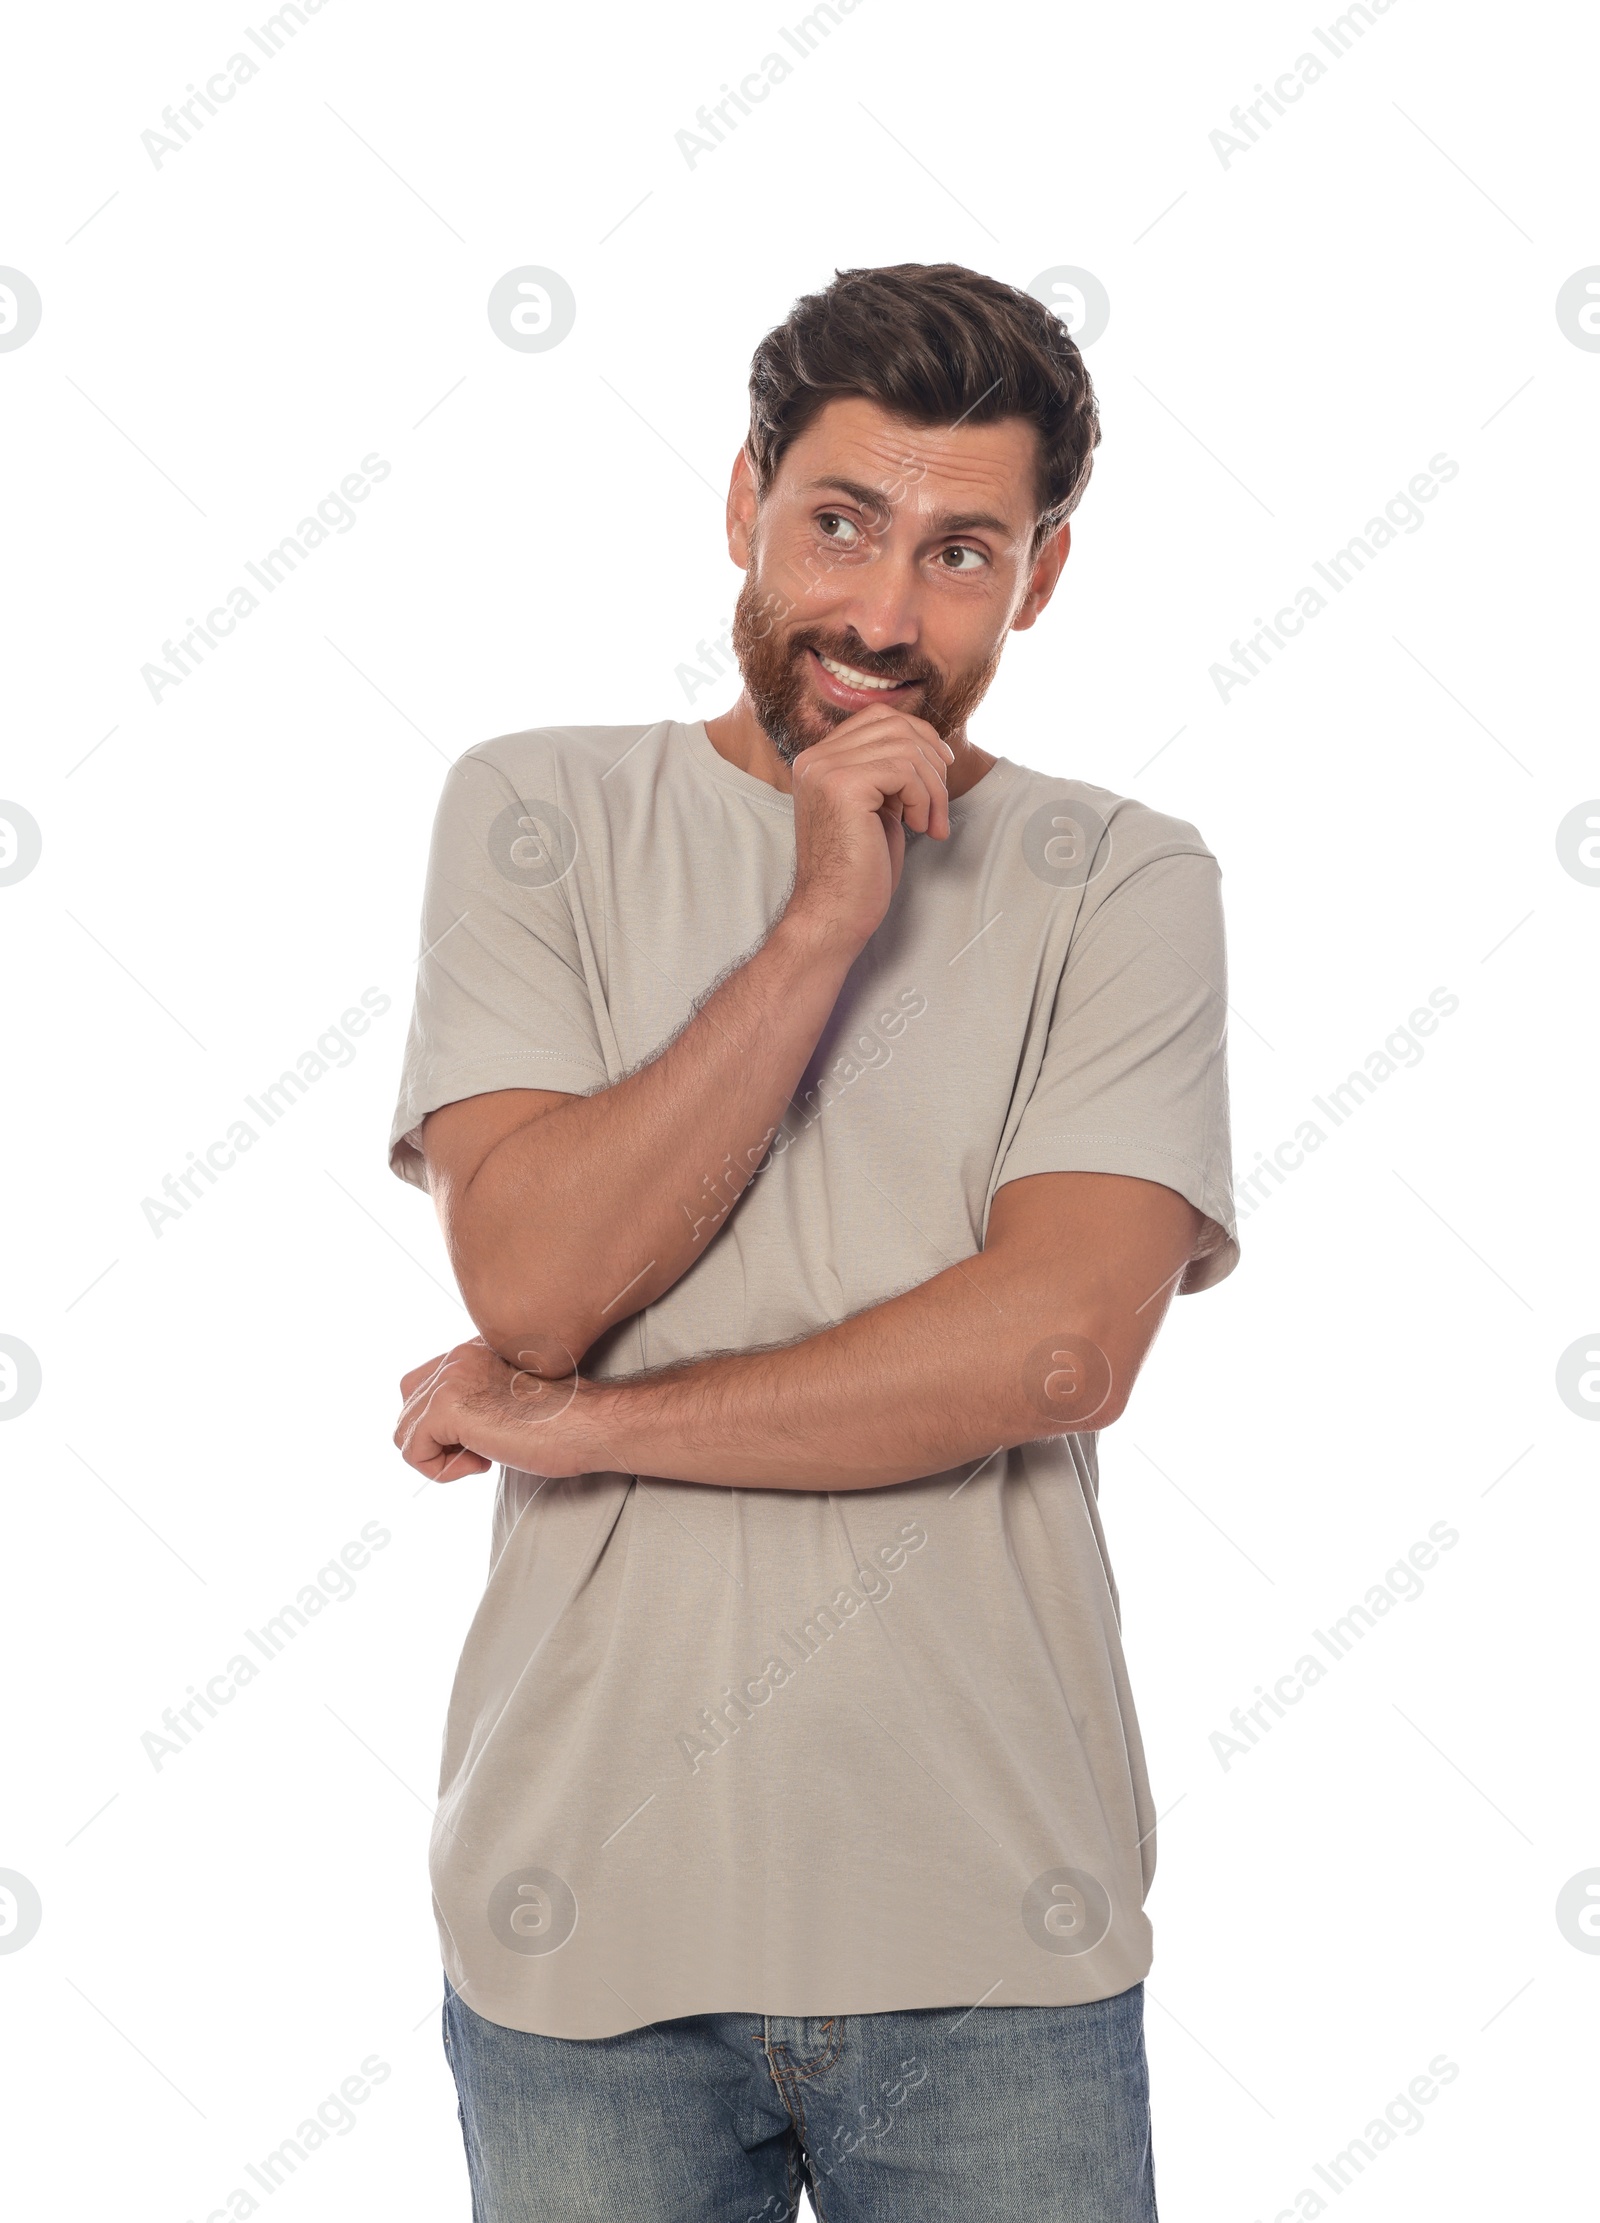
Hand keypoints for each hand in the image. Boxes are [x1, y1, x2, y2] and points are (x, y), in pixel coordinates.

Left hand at [394, 1337, 597, 1482]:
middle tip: (482, 1451)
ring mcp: (449, 1380)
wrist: (591, 1422)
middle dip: (435, 1439)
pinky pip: (412, 1451)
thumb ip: (479, 1400)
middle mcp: (455, 1357)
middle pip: (407, 1406)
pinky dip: (441, 1471)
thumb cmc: (567, 1421)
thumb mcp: (512, 1401)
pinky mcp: (447, 1408)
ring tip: (481, 1458)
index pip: (424, 1384)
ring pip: (403, 1431)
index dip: (446, 1423)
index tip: (489, 1436)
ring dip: (439, 1456)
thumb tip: (448, 1432)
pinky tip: (482, 1465)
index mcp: (472, 1350)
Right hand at [783, 705, 954, 957]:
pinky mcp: (843, 786)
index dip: (919, 737)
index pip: (879, 718)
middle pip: (896, 725)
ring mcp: (826, 769)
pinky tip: (918, 827)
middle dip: (932, 762)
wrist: (834, 912)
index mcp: (819, 760)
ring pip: (905, 747)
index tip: (939, 773)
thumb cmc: (858, 870)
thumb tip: (928, 743)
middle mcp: (816, 758)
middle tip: (938, 806)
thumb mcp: (875, 807)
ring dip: (933, 787)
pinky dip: (924, 798)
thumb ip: (887, 772)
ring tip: (930, 823)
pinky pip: (905, 770)